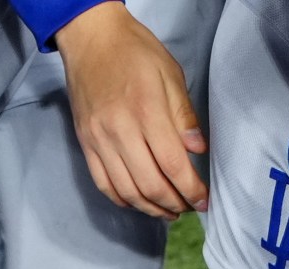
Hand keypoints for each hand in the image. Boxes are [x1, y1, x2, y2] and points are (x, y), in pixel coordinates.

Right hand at [53, 1, 206, 218]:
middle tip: (188, 207)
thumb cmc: (134, 51)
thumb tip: (198, 150)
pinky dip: (124, 200)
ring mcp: (98, 138)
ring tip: (169, 210)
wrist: (90, 37)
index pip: (172, 165)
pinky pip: (104, 184)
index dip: (191, 190)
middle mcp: (119, 129)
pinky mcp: (85, 143)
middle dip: (174, 203)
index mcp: (146, 110)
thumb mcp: (170, 74)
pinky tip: (140, 202)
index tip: (203, 200)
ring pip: (127, 191)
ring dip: (151, 208)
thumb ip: (183, 115)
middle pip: (150, 184)